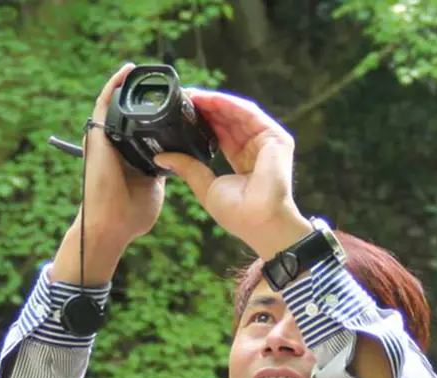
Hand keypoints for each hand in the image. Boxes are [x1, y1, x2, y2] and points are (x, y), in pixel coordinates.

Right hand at [51, 63, 165, 284]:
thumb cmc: (132, 215)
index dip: (162, 116)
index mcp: (130, 156)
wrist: (112, 225)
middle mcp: (115, 144)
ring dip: (132, 87)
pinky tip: (129, 71)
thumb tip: (179, 158)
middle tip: (171, 86)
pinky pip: (104, 102)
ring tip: (150, 73)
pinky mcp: (97, 134)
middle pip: (133, 114)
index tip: (180, 105)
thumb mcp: (155, 187)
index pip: (145, 128)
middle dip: (150, 99)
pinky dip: (115, 85)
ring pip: (118, 105)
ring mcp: (105, 138)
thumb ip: (164, 169)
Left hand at [153, 91, 310, 260]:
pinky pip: (249, 113)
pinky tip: (209, 99)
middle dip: (206, 108)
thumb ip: (187, 168)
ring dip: (214, 102)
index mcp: (242, 162)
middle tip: (182, 97)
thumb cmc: (238, 215)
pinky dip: (228, 104)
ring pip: (237, 113)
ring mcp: (268, 142)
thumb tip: (160, 157)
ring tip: (191, 96)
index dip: (201, 122)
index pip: (220, 135)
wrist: (260, 222)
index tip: (180, 112)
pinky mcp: (276, 137)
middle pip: (228, 121)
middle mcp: (256, 149)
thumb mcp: (205, 187)